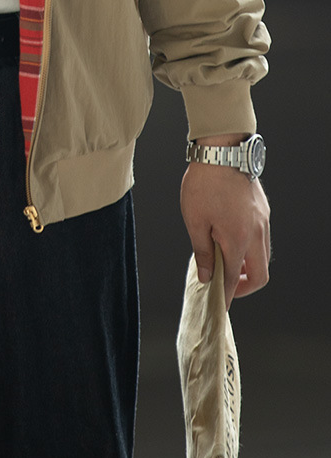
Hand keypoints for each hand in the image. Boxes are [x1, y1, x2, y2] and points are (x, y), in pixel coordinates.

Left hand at [180, 134, 270, 310]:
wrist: (222, 150)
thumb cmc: (204, 183)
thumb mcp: (195, 221)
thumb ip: (203, 252)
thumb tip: (207, 276)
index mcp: (238, 239)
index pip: (234, 280)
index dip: (226, 297)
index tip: (218, 307)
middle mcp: (257, 233)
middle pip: (259, 275)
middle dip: (243, 287)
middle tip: (224, 286)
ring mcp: (263, 221)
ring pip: (263, 257)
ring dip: (247, 267)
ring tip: (224, 263)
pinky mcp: (263, 211)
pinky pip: (262, 239)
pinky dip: (249, 249)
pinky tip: (230, 241)